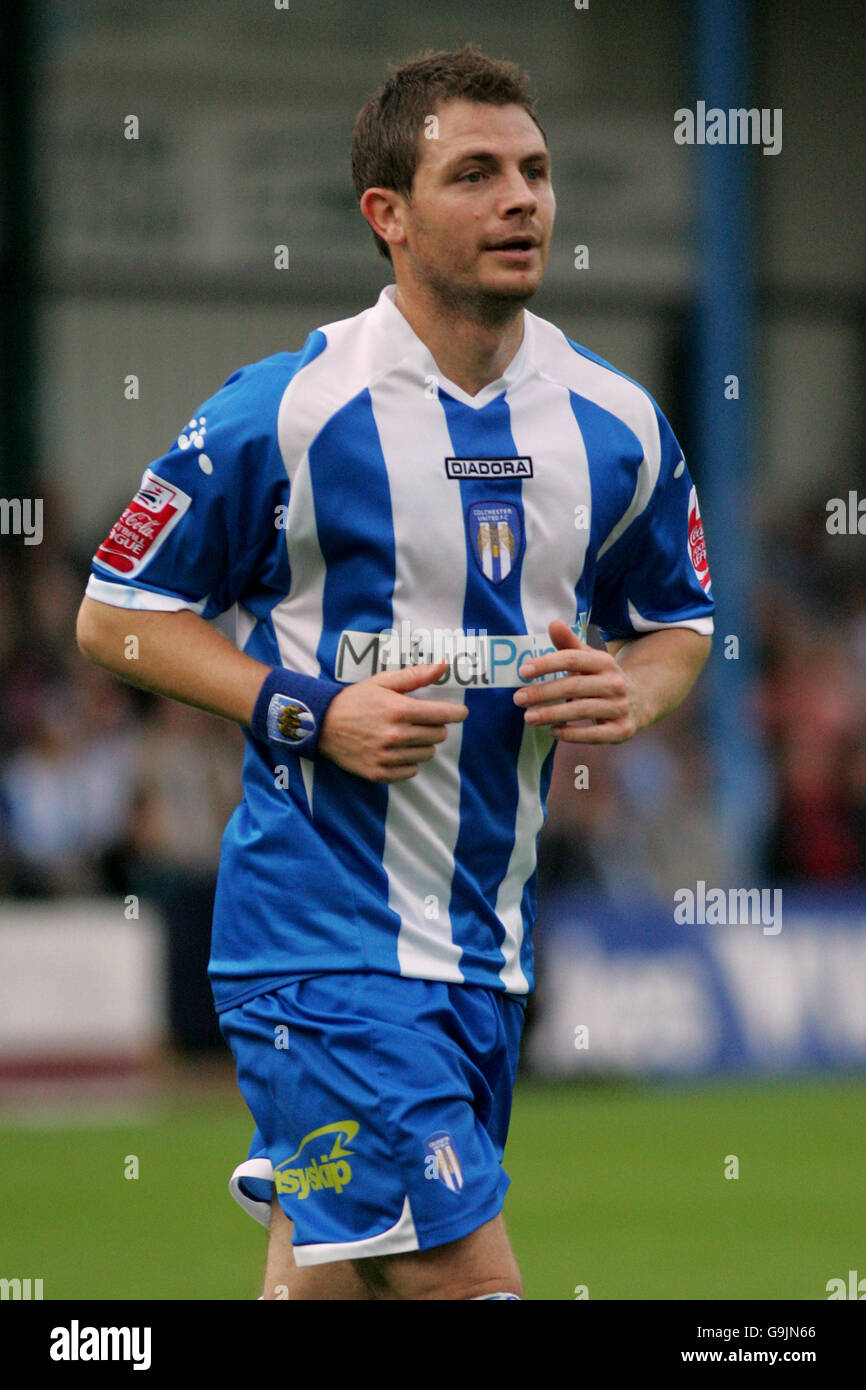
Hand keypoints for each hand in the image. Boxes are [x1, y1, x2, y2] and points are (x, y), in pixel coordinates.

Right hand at [319, 661, 467, 781]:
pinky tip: (396, 750)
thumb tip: (443, 665)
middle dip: (434, 726)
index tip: (460, 712)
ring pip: (427, 754)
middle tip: (420, 721)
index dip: (456, 713)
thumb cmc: (355, 700)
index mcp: (398, 710)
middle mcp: (395, 735)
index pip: (442, 715)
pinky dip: (409, 761)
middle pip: (438, 736)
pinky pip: (411, 771)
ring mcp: (387, 757)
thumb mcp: (383, 681)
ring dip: (423, 744)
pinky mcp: (379, 773)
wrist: (322, 725)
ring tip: (406, 735)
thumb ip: (416, 675)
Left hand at [512, 620, 644, 743]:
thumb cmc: (602, 678)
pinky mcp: (621, 731)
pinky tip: (553, 731)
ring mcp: (620, 708)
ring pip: (582, 711)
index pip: (572, 659)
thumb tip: (553, 624)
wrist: (640, 701)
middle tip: (518, 699)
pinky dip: (572, 734)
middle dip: (543, 693)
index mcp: (604, 662)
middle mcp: (615, 683)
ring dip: (552, 714)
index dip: (547, 664)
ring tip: (528, 717)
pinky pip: (594, 735)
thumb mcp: (589, 659)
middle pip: (574, 686)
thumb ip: (568, 644)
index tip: (523, 671)